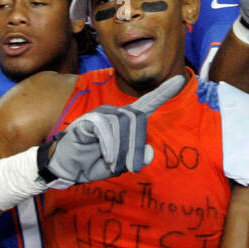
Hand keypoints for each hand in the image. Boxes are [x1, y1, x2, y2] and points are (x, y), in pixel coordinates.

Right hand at [40, 75, 184, 187]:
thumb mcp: (120, 165)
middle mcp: (116, 113)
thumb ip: (136, 159)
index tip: (181, 80)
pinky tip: (105, 155)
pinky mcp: (88, 121)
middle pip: (137, 120)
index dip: (164, 92)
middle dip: (135, 146)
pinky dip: (108, 145)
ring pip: (122, 124)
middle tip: (129, 166)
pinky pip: (105, 128)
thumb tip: (151, 153)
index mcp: (126, 121)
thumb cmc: (94, 162)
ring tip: (111, 161)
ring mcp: (101, 114)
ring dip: (120, 149)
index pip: (148, 103)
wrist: (66, 168)